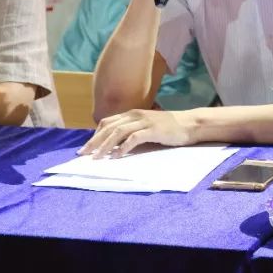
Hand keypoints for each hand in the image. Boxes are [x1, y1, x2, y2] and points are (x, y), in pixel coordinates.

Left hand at [79, 109, 195, 157]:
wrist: (188, 124)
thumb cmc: (168, 128)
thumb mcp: (146, 126)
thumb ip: (132, 132)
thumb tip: (114, 145)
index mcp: (132, 114)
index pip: (107, 122)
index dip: (95, 134)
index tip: (87, 148)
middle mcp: (135, 115)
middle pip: (109, 127)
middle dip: (94, 141)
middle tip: (84, 154)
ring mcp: (144, 122)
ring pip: (118, 132)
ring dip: (105, 146)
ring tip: (97, 158)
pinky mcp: (153, 130)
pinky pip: (133, 138)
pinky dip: (123, 148)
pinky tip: (117, 157)